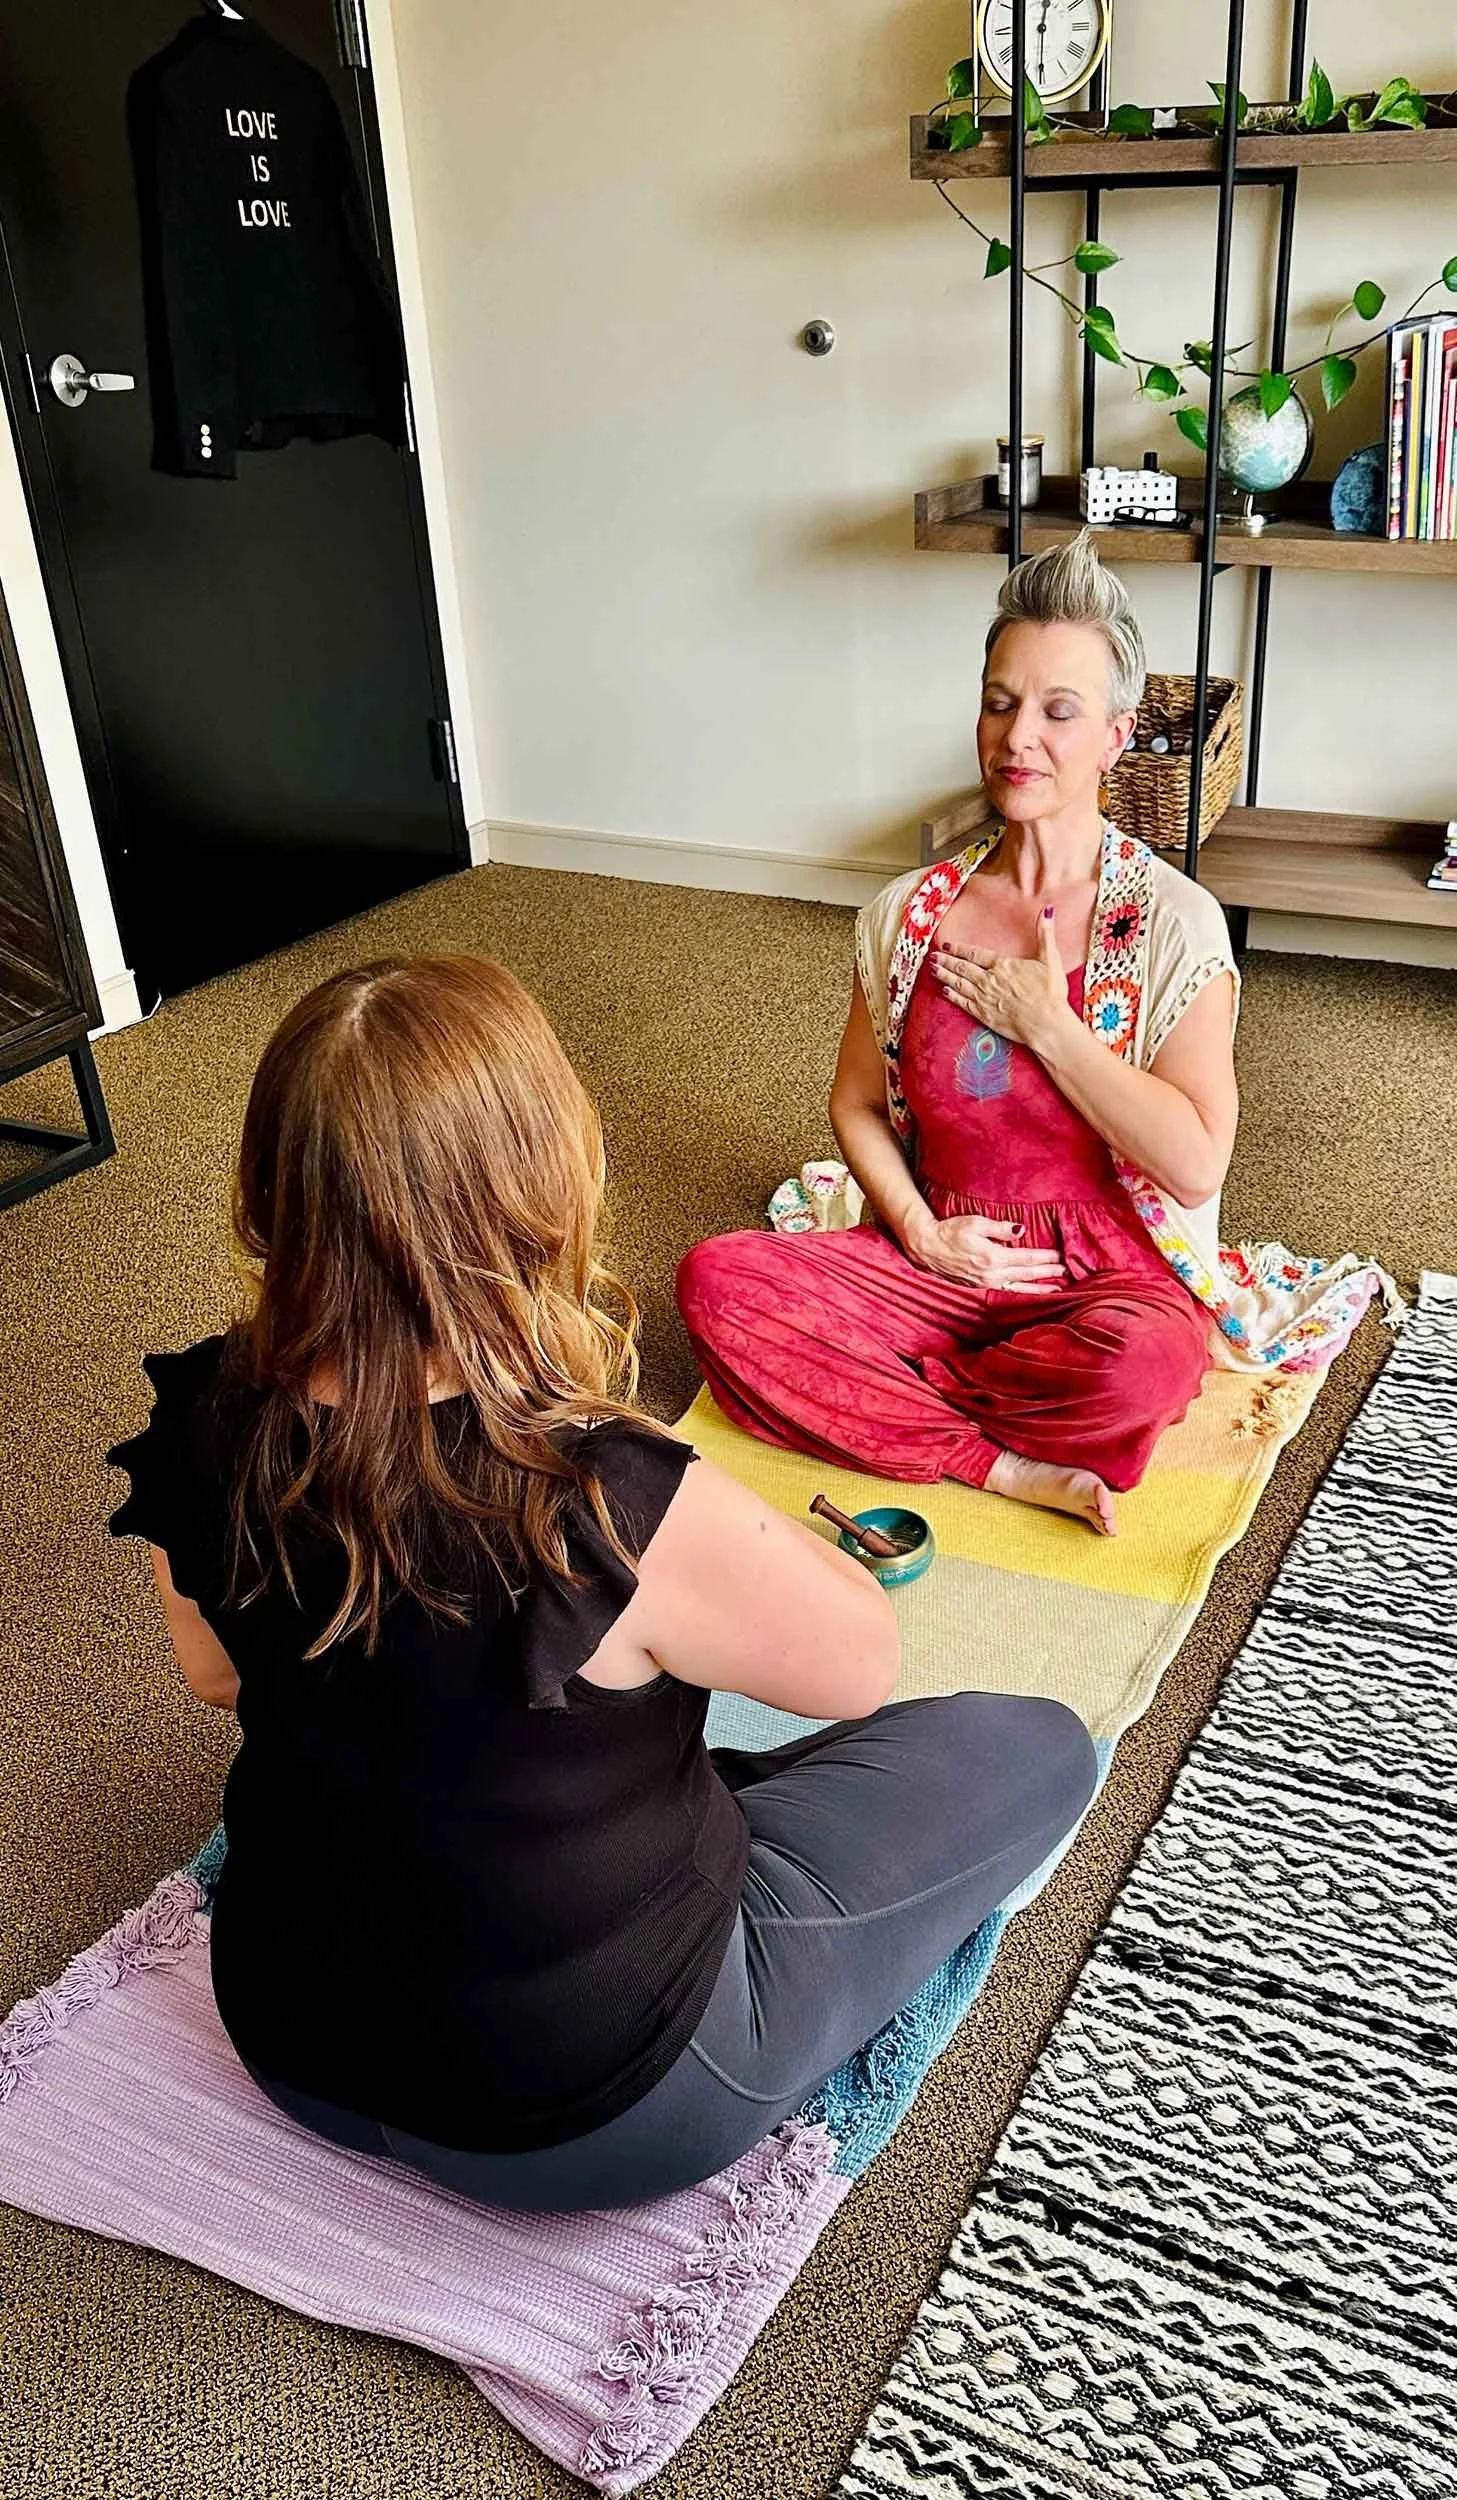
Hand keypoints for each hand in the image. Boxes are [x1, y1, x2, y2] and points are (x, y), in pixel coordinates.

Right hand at [902, 1207, 1066, 1294]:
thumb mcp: (975, 1222)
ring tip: (1056, 1288)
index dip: (1045, 1257)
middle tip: (1066, 1270)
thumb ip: (1000, 1228)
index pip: (1026, 1257)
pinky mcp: (980, 1285)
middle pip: (1027, 1273)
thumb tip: (1021, 1231)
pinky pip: (1007, 1290)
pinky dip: (1022, 1291)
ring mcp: (986, 1282)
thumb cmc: (949, 1231)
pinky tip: (1031, 1292)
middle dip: (1048, 1272)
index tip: (1061, 1255)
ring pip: (1019, 1286)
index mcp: (992, 1257)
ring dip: (1039, 1287)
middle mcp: (991, 1273)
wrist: (927, 1247)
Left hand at [931, 907, 1075, 1057]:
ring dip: (945, 975)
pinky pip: (963, 1003)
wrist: (1046, 1023)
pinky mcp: (984, 1015)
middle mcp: (990, 980)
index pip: (975, 954)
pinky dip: (952, 996)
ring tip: (933, 970)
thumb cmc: (1050, 993)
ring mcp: (985, 998)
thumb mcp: (1051, 959)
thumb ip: (1045, 934)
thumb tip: (1047, 911)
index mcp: (1004, 965)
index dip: (959, 949)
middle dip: (946, 961)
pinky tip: (944, 991)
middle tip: (933, 956)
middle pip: (962, 968)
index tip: (947, 945)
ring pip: (959, 984)